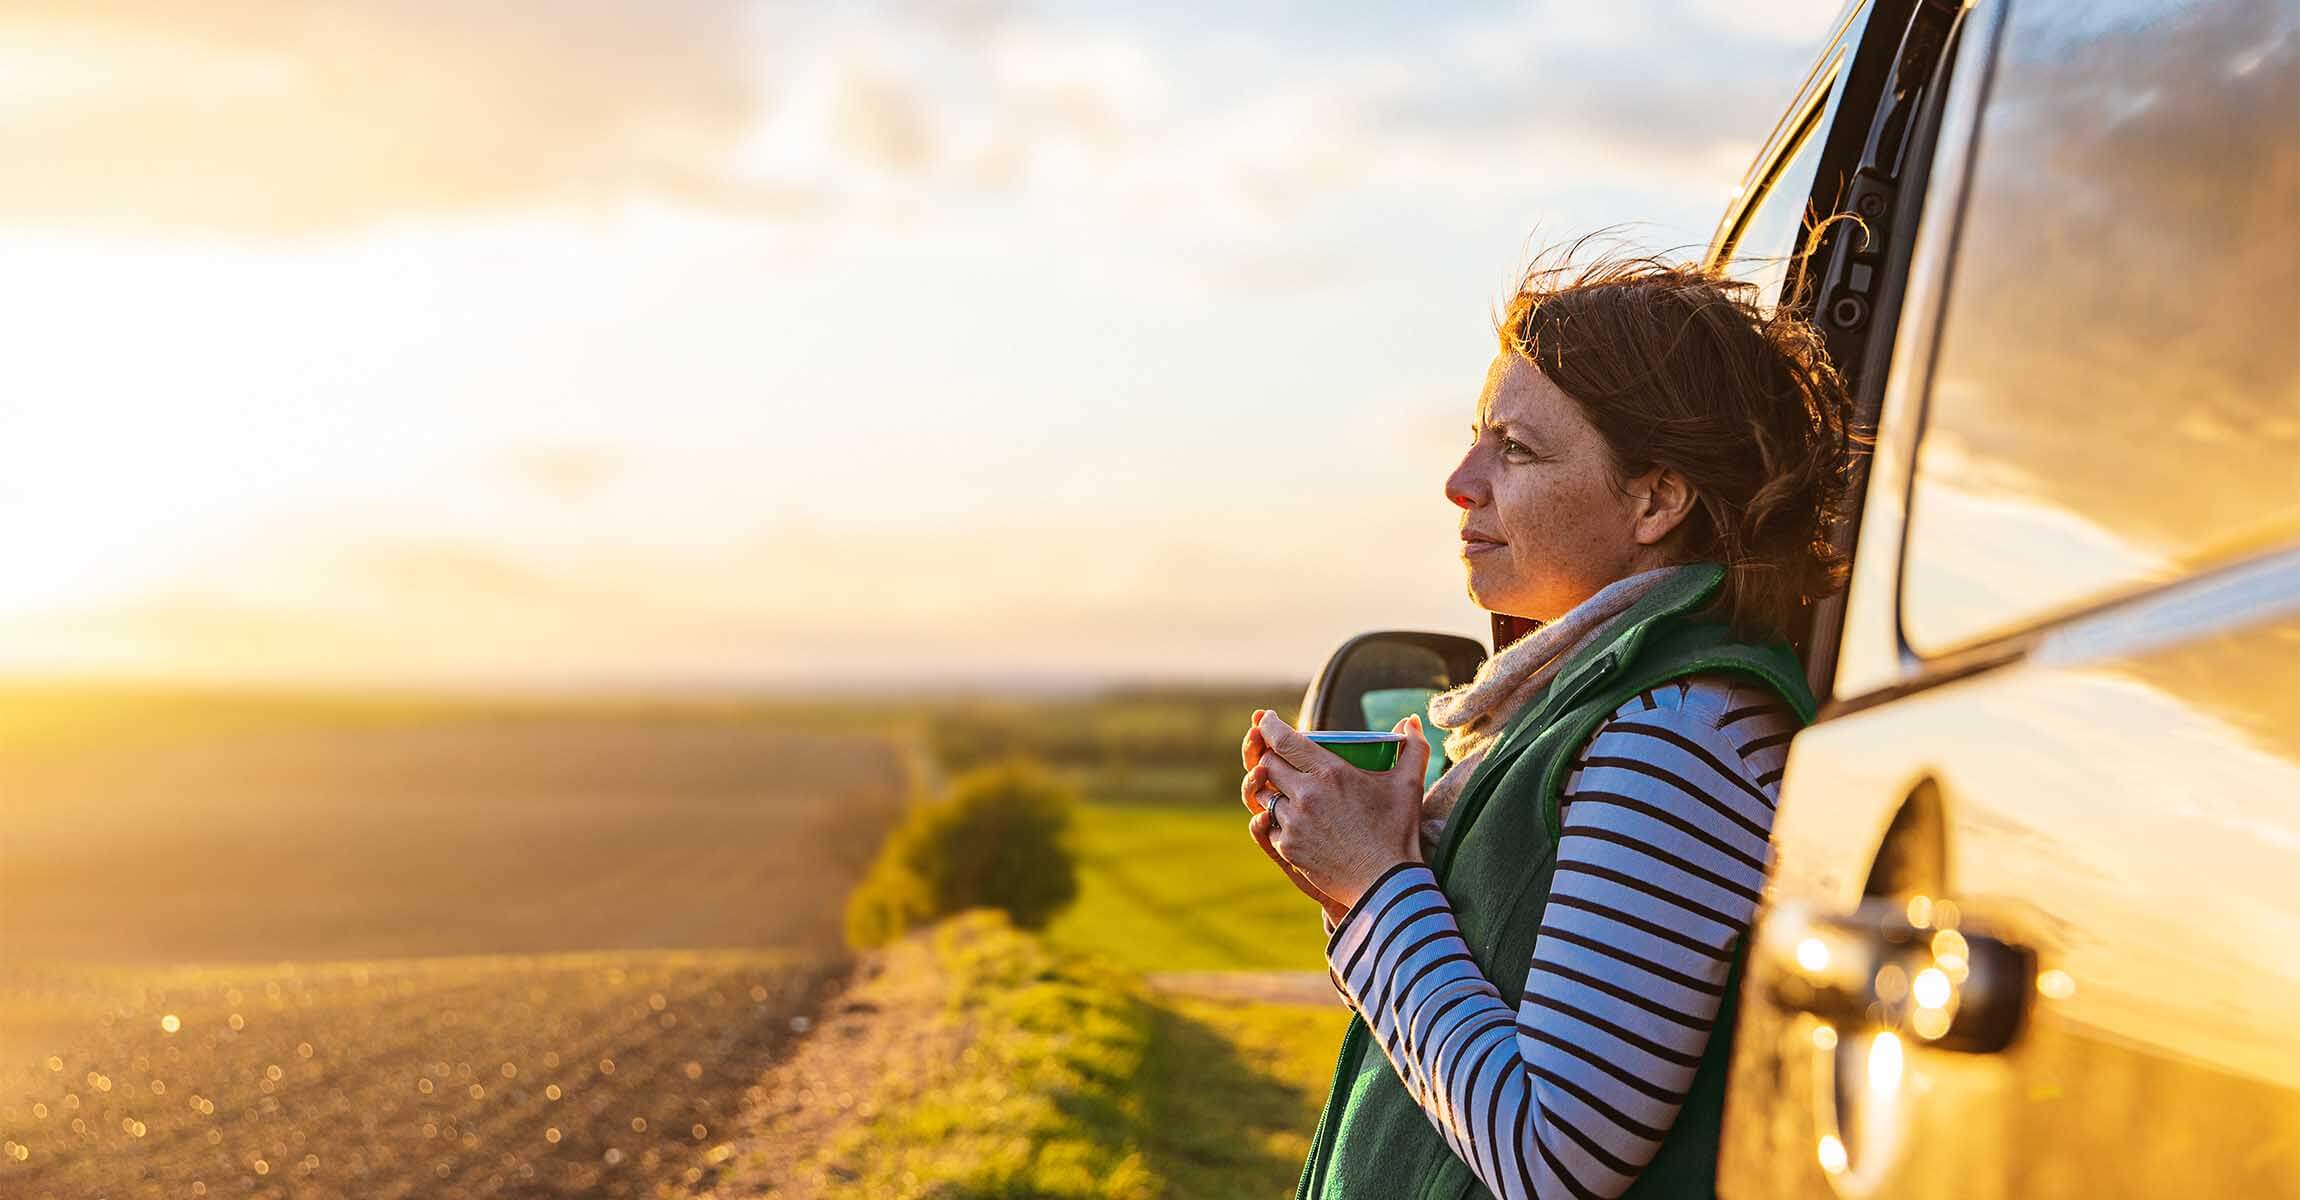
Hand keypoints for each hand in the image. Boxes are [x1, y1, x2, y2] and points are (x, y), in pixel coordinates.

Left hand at [1240, 710, 1429, 912]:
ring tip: (1286, 788)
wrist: (1386, 884)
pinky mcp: (1288, 848)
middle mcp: (1305, 795)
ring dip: (1272, 789)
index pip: (1283, 740)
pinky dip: (1276, 819)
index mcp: (1330, 773)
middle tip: (1278, 756)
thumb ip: (1412, 747)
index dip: (1268, 726)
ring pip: (1265, 796)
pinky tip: (1291, 818)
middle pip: (1267, 765)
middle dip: (1269, 757)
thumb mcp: (1409, 785)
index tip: (1264, 719)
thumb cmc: (1397, 832)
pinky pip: (1269, 826)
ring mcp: (1293, 823)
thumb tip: (1410, 721)